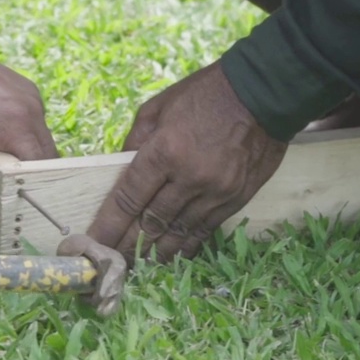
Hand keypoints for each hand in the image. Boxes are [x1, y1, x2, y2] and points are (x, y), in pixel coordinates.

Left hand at [0, 24, 57, 225]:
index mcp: (19, 127)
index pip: (42, 171)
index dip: (35, 193)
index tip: (22, 212)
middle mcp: (34, 111)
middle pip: (46, 157)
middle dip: (31, 179)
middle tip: (12, 201)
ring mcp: (31, 97)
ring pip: (39, 141)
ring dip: (25, 159)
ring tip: (4, 176)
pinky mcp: (24, 90)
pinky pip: (31, 124)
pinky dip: (20, 140)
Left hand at [88, 61, 286, 260]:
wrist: (264, 93)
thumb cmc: (206, 94)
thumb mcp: (159, 106)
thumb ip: (135, 140)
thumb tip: (119, 170)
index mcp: (165, 150)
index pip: (129, 198)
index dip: (109, 225)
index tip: (95, 243)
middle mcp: (189, 177)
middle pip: (151, 223)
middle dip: (128, 246)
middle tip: (112, 262)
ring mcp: (216, 191)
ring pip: (178, 232)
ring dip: (156, 253)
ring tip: (138, 266)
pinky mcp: (237, 199)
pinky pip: (205, 231)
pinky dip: (186, 246)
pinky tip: (171, 256)